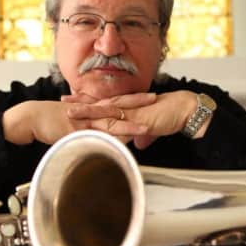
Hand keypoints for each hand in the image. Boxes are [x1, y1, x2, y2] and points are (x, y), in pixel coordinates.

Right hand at [2, 98, 149, 145]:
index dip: (132, 98)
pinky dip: (107, 139)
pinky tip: (119, 143)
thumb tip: (97, 130)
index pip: (116, 100)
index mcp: (90, 107)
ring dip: (129, 125)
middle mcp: (90, 111)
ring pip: (110, 122)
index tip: (148, 95)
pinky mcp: (75, 131)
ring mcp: (84, 121)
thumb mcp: (72, 119)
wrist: (32, 117)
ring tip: (145, 127)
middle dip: (138, 103)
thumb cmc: (50, 119)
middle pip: (118, 105)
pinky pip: (94, 136)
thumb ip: (87, 123)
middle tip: (156, 98)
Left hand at [66, 91, 201, 148]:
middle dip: (80, 103)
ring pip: (104, 112)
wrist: (183, 110)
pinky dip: (107, 128)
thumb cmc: (169, 115)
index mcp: (127, 106)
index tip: (72, 101)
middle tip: (62, 101)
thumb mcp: (151, 127)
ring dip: (87, 113)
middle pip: (98, 104)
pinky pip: (120, 125)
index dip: (87, 102)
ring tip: (71, 113)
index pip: (103, 103)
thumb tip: (139, 143)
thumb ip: (142, 134)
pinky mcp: (139, 120)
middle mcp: (126, 107)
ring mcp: (131, 113)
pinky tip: (94, 131)